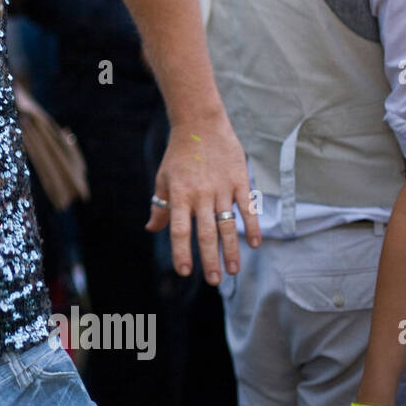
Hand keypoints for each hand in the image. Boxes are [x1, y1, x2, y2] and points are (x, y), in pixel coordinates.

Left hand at [146, 113, 259, 282]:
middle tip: (213, 281)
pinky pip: (247, 207)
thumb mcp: (163, 179)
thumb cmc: (178, 155)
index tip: (185, 272)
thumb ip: (161, 206)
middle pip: (206, 233)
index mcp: (179, 195)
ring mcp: (222, 188)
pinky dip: (251, 226)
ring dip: (230, 250)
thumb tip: (152, 229)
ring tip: (232, 271)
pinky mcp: (240, 180)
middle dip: (209, 260)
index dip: (182, 252)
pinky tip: (254, 244)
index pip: (180, 230)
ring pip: (227, 224)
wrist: (200, 124)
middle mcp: (200, 194)